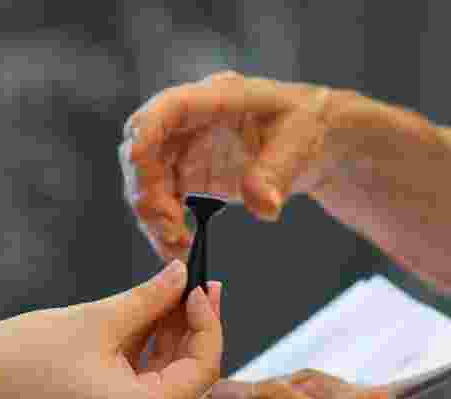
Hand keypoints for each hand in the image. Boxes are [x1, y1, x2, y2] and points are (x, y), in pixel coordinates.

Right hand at [0, 260, 222, 398]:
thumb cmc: (29, 354)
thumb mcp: (100, 320)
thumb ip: (151, 298)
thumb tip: (182, 274)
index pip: (202, 370)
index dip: (209, 325)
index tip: (201, 287)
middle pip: (188, 374)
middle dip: (194, 327)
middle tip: (198, 282)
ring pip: (167, 375)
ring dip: (173, 333)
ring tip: (175, 289)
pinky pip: (144, 380)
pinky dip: (150, 348)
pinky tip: (153, 312)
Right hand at [119, 71, 340, 259]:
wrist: (314, 145)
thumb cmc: (308, 128)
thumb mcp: (300, 144)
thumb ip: (277, 173)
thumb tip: (263, 207)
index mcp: (218, 98)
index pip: (171, 107)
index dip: (147, 130)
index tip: (136, 159)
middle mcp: (192, 121)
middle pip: (146, 149)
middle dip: (147, 189)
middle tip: (169, 226)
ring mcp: (187, 150)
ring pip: (148, 181)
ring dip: (153, 216)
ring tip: (177, 247)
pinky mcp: (190, 177)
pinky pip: (163, 202)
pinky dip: (166, 227)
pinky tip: (181, 248)